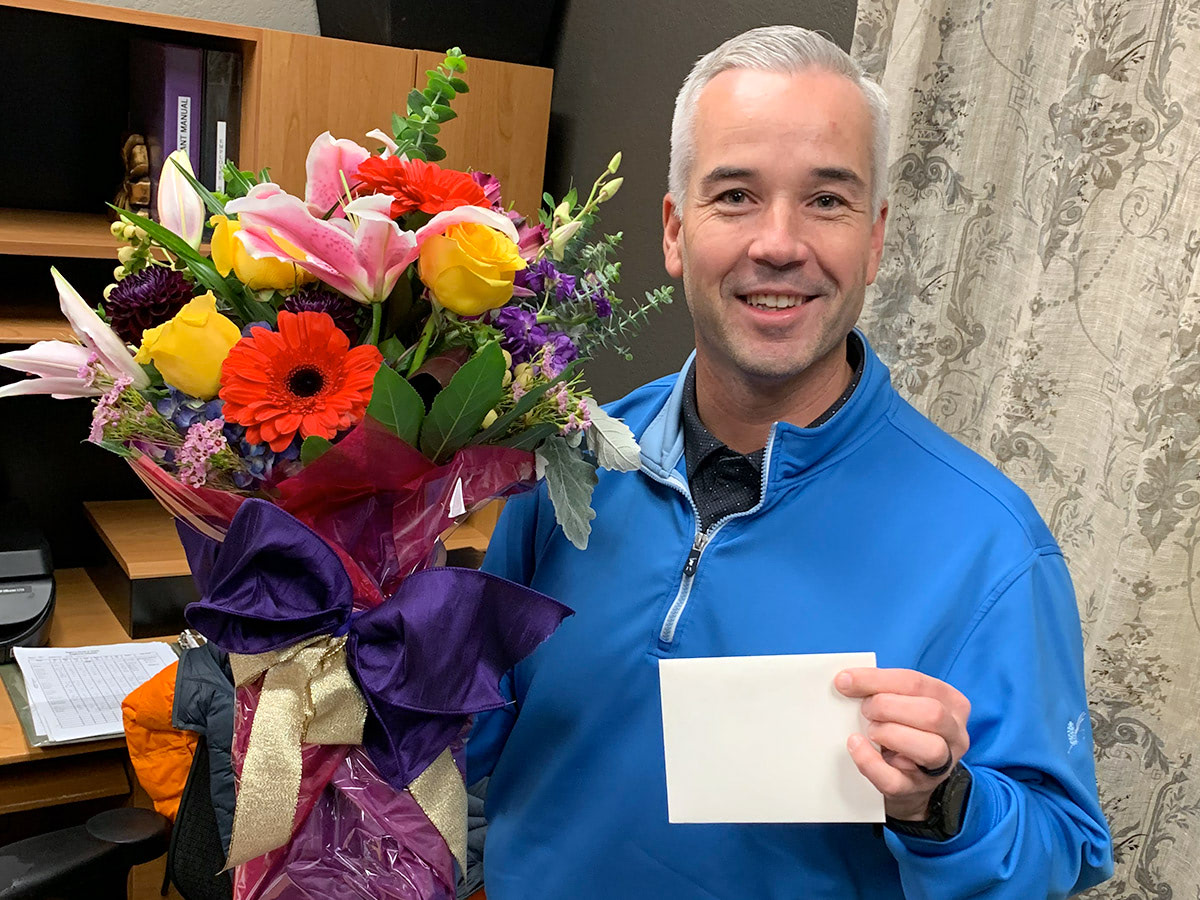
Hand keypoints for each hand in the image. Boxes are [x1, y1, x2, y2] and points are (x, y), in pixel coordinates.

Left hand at [834, 668, 970, 820]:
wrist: (907, 776)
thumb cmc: (904, 728)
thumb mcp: (901, 702)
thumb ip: (882, 689)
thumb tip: (846, 680)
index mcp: (952, 703)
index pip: (917, 684)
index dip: (878, 680)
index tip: (845, 680)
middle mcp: (954, 734)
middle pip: (931, 713)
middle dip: (888, 706)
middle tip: (865, 710)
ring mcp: (941, 766)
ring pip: (929, 748)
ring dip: (890, 733)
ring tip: (870, 731)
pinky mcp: (916, 789)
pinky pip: (895, 780)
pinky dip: (870, 762)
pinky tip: (857, 747)